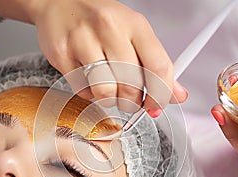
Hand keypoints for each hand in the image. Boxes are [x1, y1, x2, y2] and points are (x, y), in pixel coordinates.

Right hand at [29, 0, 187, 113]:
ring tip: (109, 91)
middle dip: (133, 102)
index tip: (156, 106)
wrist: (60, 4)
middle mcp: (110, 29)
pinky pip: (82, 90)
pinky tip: (89, 80)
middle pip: (132, 84)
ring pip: (106, 91)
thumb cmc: (101, 21)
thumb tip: (177, 95)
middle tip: (130, 101)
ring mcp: (83, 41)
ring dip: (110, 100)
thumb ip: (156, 64)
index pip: (159, 66)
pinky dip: (89, 93)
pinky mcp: (62, 54)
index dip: (161, 95)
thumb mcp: (134, 33)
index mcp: (134, 24)